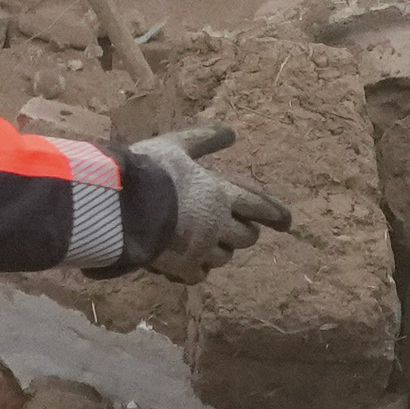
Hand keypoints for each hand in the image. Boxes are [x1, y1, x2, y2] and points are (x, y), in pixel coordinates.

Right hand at [119, 123, 293, 274]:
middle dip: (243, 233)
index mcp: (221, 194)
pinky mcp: (181, 268)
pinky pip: (198, 275)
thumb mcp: (177, 146)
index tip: (287, 223)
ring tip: (205, 244)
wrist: (122, 208)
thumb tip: (230, 133)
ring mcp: (201, 250)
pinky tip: (186, 263)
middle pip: (246, 237)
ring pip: (223, 258)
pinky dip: (195, 269)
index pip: (259, 206)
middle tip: (237, 230)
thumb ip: (203, 140)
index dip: (276, 214)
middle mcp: (218, 225)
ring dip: (219, 251)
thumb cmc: (151, 172)